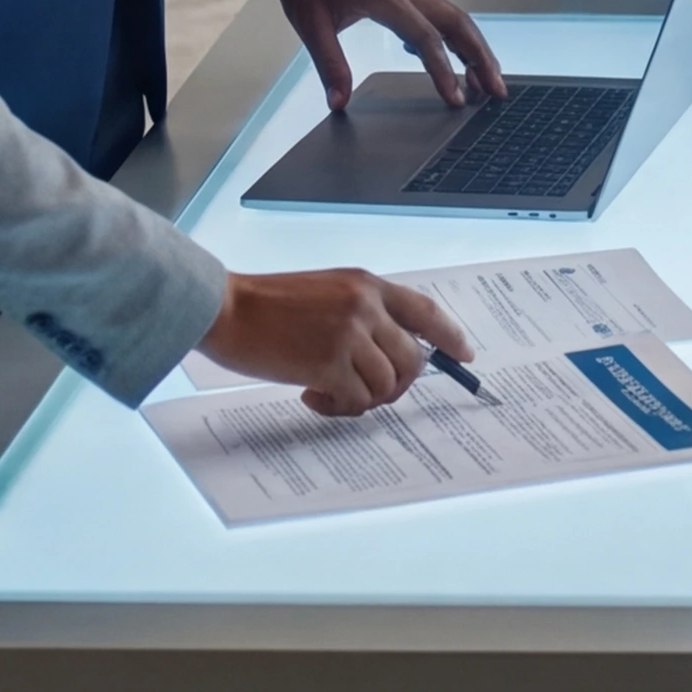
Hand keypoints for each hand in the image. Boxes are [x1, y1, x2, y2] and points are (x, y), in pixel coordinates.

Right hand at [195, 266, 469, 417]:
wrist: (226, 308)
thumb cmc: (266, 304)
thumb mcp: (325, 291)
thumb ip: (359, 313)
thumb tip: (385, 353)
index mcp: (366, 284)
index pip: (425, 310)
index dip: (450, 335)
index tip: (465, 353)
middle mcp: (365, 306)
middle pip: (412, 360)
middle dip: (395, 385)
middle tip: (363, 392)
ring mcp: (350, 335)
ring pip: (386, 385)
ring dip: (361, 399)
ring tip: (327, 392)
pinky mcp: (330, 364)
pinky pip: (356, 401)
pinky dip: (338, 407)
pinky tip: (311, 395)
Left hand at [270, 0, 504, 111]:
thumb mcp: (310, 22)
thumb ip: (329, 63)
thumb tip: (338, 101)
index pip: (426, 38)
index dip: (444, 70)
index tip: (456, 98)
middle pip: (457, 24)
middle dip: (481, 58)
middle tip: (497, 91)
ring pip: (454, 19)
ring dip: (475, 49)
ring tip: (487, 81)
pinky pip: (440, 15)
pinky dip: (456, 38)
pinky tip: (455, 59)